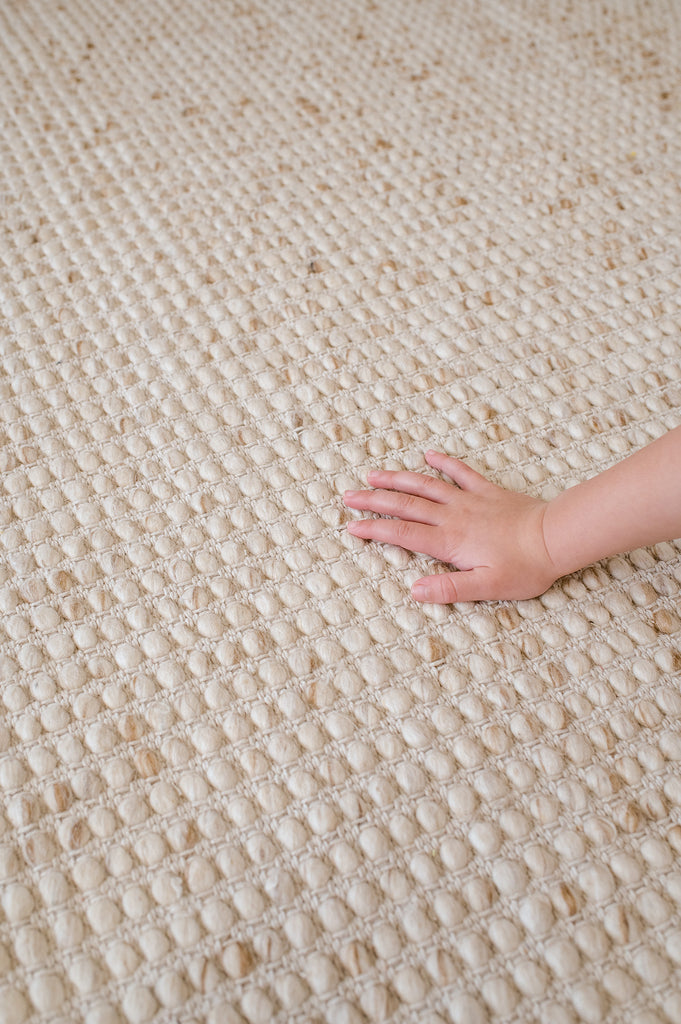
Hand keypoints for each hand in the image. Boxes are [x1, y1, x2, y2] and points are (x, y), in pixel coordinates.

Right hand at [343, 450, 557, 602]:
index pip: (402, 534)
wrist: (555, 536)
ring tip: (373, 474)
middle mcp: (453, 515)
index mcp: (449, 541)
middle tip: (348, 495)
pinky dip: (443, 461)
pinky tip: (428, 453)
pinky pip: (460, 471)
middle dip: (374, 500)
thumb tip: (414, 591)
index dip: (374, 530)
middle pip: (405, 504)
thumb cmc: (525, 567)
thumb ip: (450, 589)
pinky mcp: (487, 491)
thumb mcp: (487, 588)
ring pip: (425, 484)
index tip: (351, 527)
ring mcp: (469, 499)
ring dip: (397, 478)